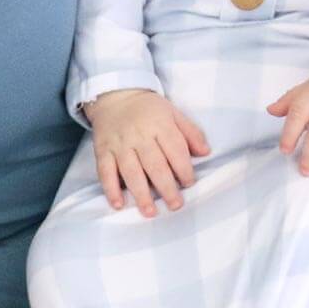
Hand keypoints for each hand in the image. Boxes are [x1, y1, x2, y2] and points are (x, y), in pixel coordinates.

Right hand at [84, 90, 209, 216]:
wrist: (114, 95)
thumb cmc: (148, 108)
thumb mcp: (173, 113)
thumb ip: (190, 132)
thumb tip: (206, 152)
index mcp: (160, 124)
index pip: (175, 150)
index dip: (184, 169)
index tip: (189, 184)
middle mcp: (139, 135)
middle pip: (155, 165)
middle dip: (166, 188)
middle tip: (175, 205)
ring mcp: (119, 144)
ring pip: (131, 172)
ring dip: (141, 194)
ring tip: (150, 212)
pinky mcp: (103, 150)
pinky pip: (105, 172)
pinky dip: (111, 189)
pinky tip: (118, 204)